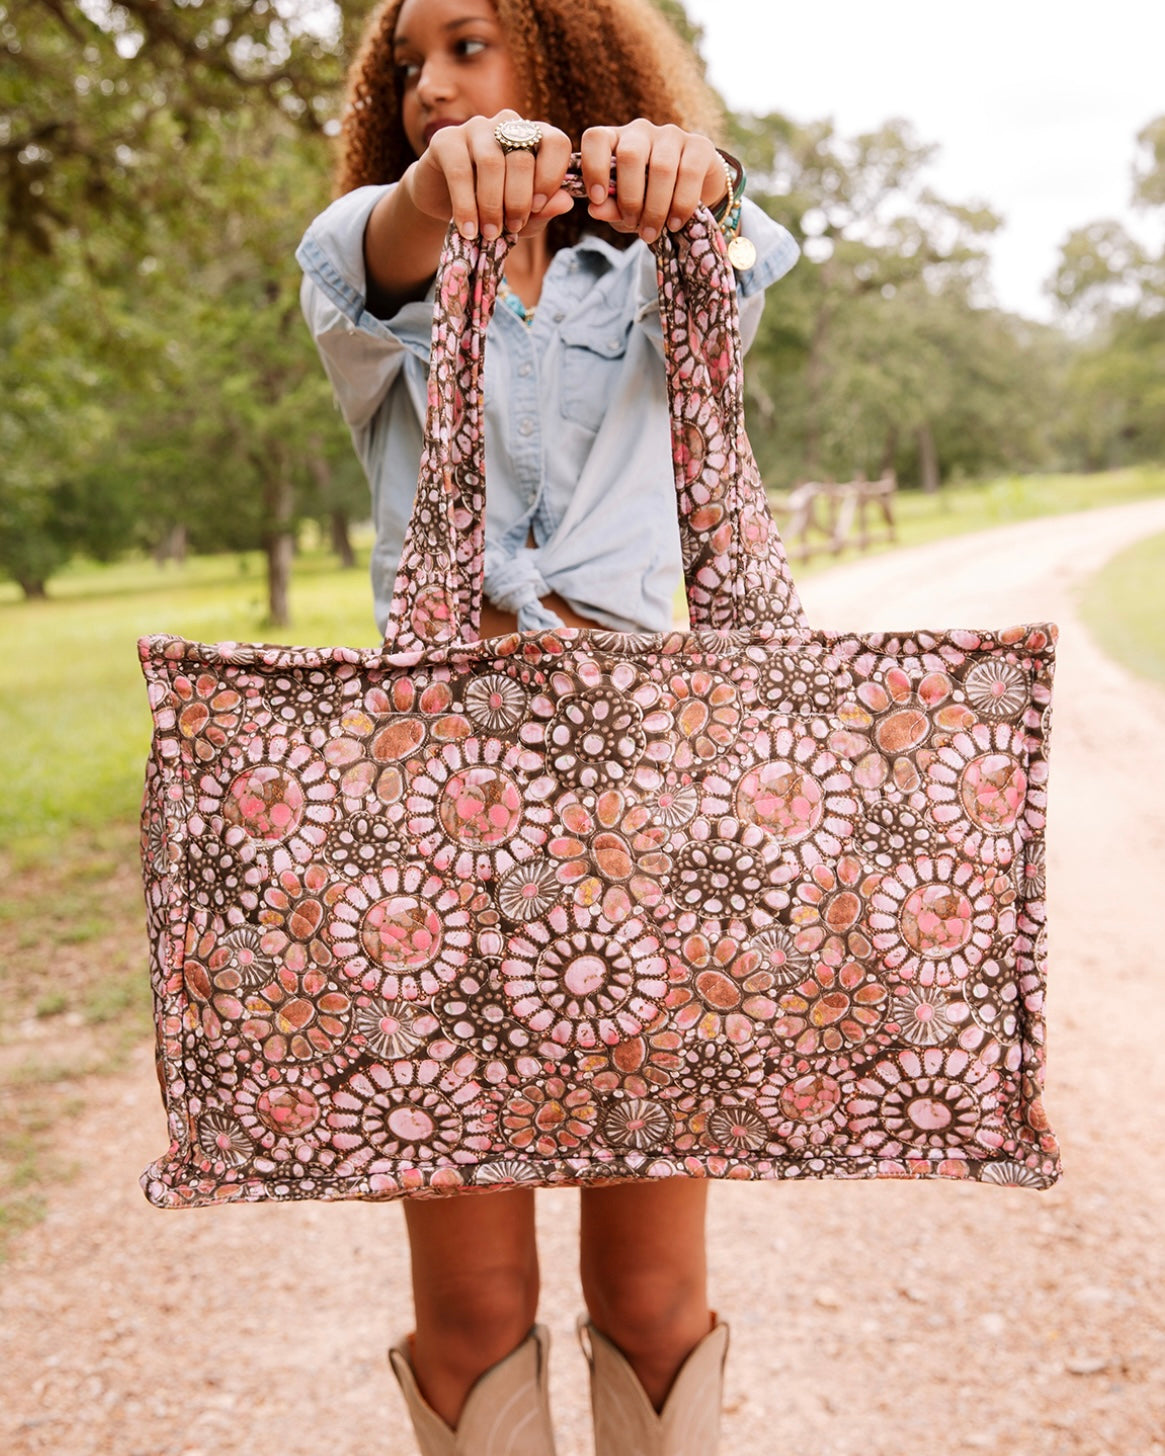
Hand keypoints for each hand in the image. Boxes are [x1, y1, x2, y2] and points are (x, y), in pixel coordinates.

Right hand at [405, 110, 574, 241]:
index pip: (556, 142)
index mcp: (534, 137)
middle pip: (522, 159)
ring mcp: (476, 128)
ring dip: (492, 205)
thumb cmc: (492, 207)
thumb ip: (544, 209)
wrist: (445, 205)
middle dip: (518, 201)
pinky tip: (468, 229)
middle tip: (512, 228)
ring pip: (492, 163)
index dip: (551, 176)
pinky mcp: (446, 139)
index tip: (539, 208)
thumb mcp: (523, 215)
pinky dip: (465, 205)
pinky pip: (460, 171)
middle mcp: (507, 124)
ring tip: (489, 233)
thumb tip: (566, 202)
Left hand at [580, 121, 728, 242]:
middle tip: (633, 224)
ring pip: (661, 167)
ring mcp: (671, 135)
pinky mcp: (700, 145)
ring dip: (655, 207)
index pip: (596, 138)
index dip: (593, 166)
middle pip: (630, 155)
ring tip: (652, 232)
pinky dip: (681, 204)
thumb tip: (595, 209)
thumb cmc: (648, 201)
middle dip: (630, 198)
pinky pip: (689, 173)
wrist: (692, 197)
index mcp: (615, 141)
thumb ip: (610, 208)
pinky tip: (674, 223)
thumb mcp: (624, 209)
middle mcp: (641, 131)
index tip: (597, 198)